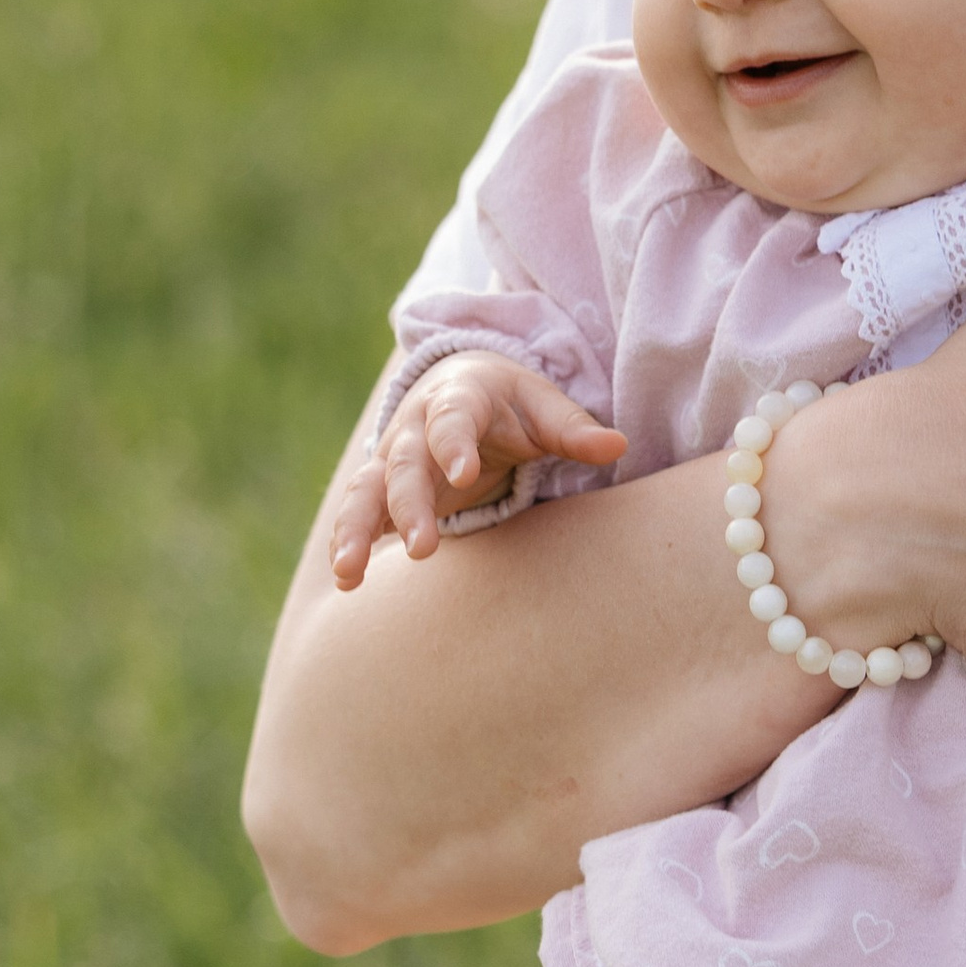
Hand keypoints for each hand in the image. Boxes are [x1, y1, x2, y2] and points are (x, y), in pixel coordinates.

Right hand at [329, 357, 625, 587]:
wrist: (458, 385)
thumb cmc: (510, 403)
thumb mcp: (544, 406)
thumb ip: (574, 429)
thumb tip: (618, 444)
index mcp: (456, 399)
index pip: (451, 420)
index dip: (454, 444)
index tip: (464, 472)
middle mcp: (413, 429)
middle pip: (404, 466)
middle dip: (408, 506)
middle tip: (423, 548)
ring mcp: (391, 461)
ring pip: (365, 494)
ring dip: (354, 531)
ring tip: (349, 573)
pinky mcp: (381, 491)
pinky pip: (358, 516)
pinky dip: (347, 544)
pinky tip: (347, 582)